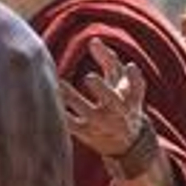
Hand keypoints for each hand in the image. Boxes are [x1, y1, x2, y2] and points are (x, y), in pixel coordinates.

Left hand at [60, 42, 147, 158]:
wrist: (125, 144)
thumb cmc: (121, 104)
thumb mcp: (122, 84)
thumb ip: (110, 61)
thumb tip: (93, 40)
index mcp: (131, 99)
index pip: (137, 88)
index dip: (135, 77)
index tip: (131, 65)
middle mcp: (118, 112)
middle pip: (112, 101)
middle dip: (102, 89)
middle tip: (89, 77)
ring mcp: (101, 123)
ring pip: (87, 111)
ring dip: (72, 97)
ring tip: (58, 83)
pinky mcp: (86, 133)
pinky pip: (72, 125)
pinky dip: (61, 114)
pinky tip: (48, 100)